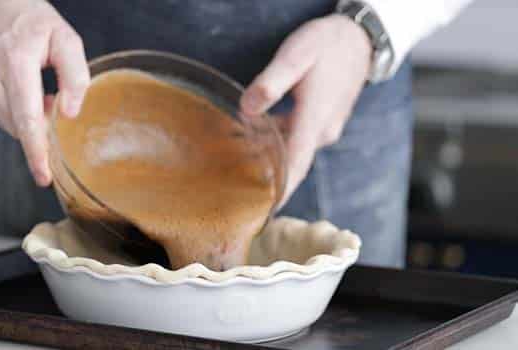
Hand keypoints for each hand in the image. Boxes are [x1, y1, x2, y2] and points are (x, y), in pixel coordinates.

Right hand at [0, 0, 89, 185]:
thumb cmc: (28, 16)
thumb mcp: (64, 37)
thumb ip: (75, 75)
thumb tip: (70, 112)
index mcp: (15, 60)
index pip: (27, 118)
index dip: (37, 151)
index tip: (44, 176)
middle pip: (17, 125)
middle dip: (39, 128)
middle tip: (51, 103)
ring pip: (5, 122)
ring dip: (24, 118)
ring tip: (33, 88)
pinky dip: (9, 108)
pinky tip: (16, 86)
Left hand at [240, 14, 371, 207]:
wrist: (360, 39)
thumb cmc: (327, 45)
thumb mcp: (295, 56)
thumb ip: (270, 83)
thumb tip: (247, 110)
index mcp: (314, 119)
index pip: (295, 165)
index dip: (280, 192)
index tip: (263, 213)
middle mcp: (323, 131)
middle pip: (293, 165)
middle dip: (270, 183)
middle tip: (243, 197)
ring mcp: (326, 128)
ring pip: (295, 152)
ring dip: (272, 162)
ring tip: (241, 169)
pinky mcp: (325, 123)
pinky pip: (300, 141)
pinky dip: (280, 146)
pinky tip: (258, 139)